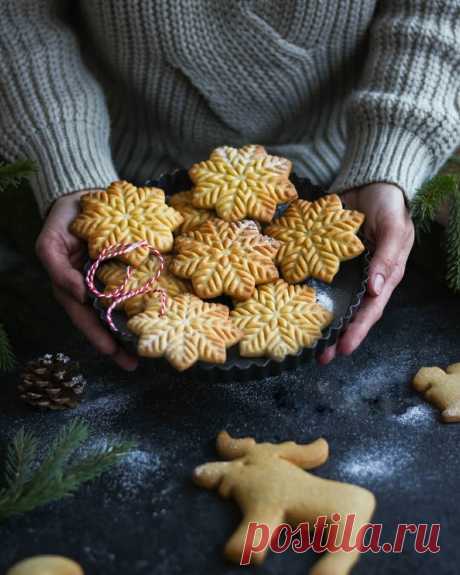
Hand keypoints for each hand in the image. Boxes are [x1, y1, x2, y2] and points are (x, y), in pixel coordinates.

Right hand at [35, 191, 137, 370]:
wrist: (83, 197)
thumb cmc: (61, 224)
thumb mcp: (50, 245)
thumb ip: (60, 271)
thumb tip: (82, 294)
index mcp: (75, 289)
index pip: (86, 319)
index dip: (98, 338)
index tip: (113, 354)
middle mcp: (95, 289)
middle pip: (107, 321)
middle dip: (120, 343)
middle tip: (134, 364)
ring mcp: (114, 279)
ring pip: (127, 307)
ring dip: (139, 326)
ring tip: (154, 344)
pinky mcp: (131, 265)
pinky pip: (141, 283)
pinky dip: (150, 297)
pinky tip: (165, 309)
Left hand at [318, 183, 413, 363]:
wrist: (371, 183)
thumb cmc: (389, 206)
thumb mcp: (395, 230)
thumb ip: (387, 259)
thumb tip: (375, 290)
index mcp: (385, 277)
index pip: (371, 310)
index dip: (358, 331)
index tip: (344, 350)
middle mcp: (364, 279)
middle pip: (350, 313)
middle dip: (336, 337)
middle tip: (318, 357)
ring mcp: (345, 270)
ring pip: (332, 301)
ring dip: (319, 321)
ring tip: (303, 342)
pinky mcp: (328, 259)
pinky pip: (317, 278)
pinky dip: (306, 293)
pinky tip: (291, 305)